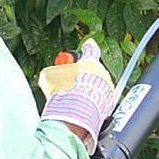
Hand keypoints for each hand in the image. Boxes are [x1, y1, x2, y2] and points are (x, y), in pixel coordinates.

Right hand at [39, 39, 114, 153]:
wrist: (75, 113)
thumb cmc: (63, 91)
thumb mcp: (49, 76)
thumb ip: (53, 72)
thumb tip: (49, 76)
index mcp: (90, 61)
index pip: (91, 49)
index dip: (88, 47)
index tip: (88, 45)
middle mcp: (102, 73)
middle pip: (92, 70)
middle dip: (83, 75)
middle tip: (69, 82)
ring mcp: (108, 89)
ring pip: (97, 85)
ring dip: (88, 90)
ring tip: (73, 99)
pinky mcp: (109, 104)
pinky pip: (100, 100)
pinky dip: (92, 102)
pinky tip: (80, 107)